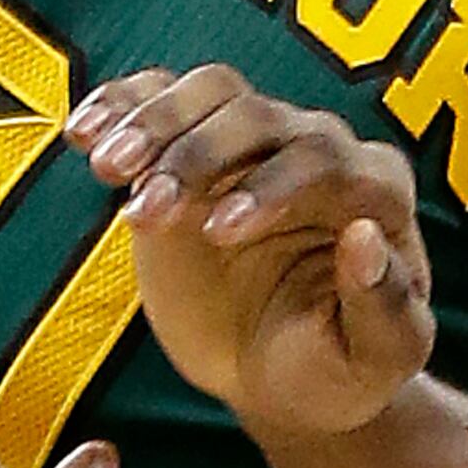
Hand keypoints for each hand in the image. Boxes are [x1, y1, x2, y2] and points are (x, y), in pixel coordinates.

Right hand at [69, 64, 434, 435]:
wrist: (279, 375)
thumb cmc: (337, 368)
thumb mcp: (378, 359)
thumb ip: (384, 306)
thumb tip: (362, 239)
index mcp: (374, 191)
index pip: (321, 161)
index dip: (269, 186)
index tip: (216, 234)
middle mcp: (317, 148)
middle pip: (255, 115)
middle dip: (195, 156)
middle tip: (145, 212)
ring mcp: (253, 142)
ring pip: (208, 93)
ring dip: (153, 123)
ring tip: (107, 169)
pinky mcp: (193, 146)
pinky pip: (158, 97)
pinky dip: (119, 104)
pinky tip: (83, 133)